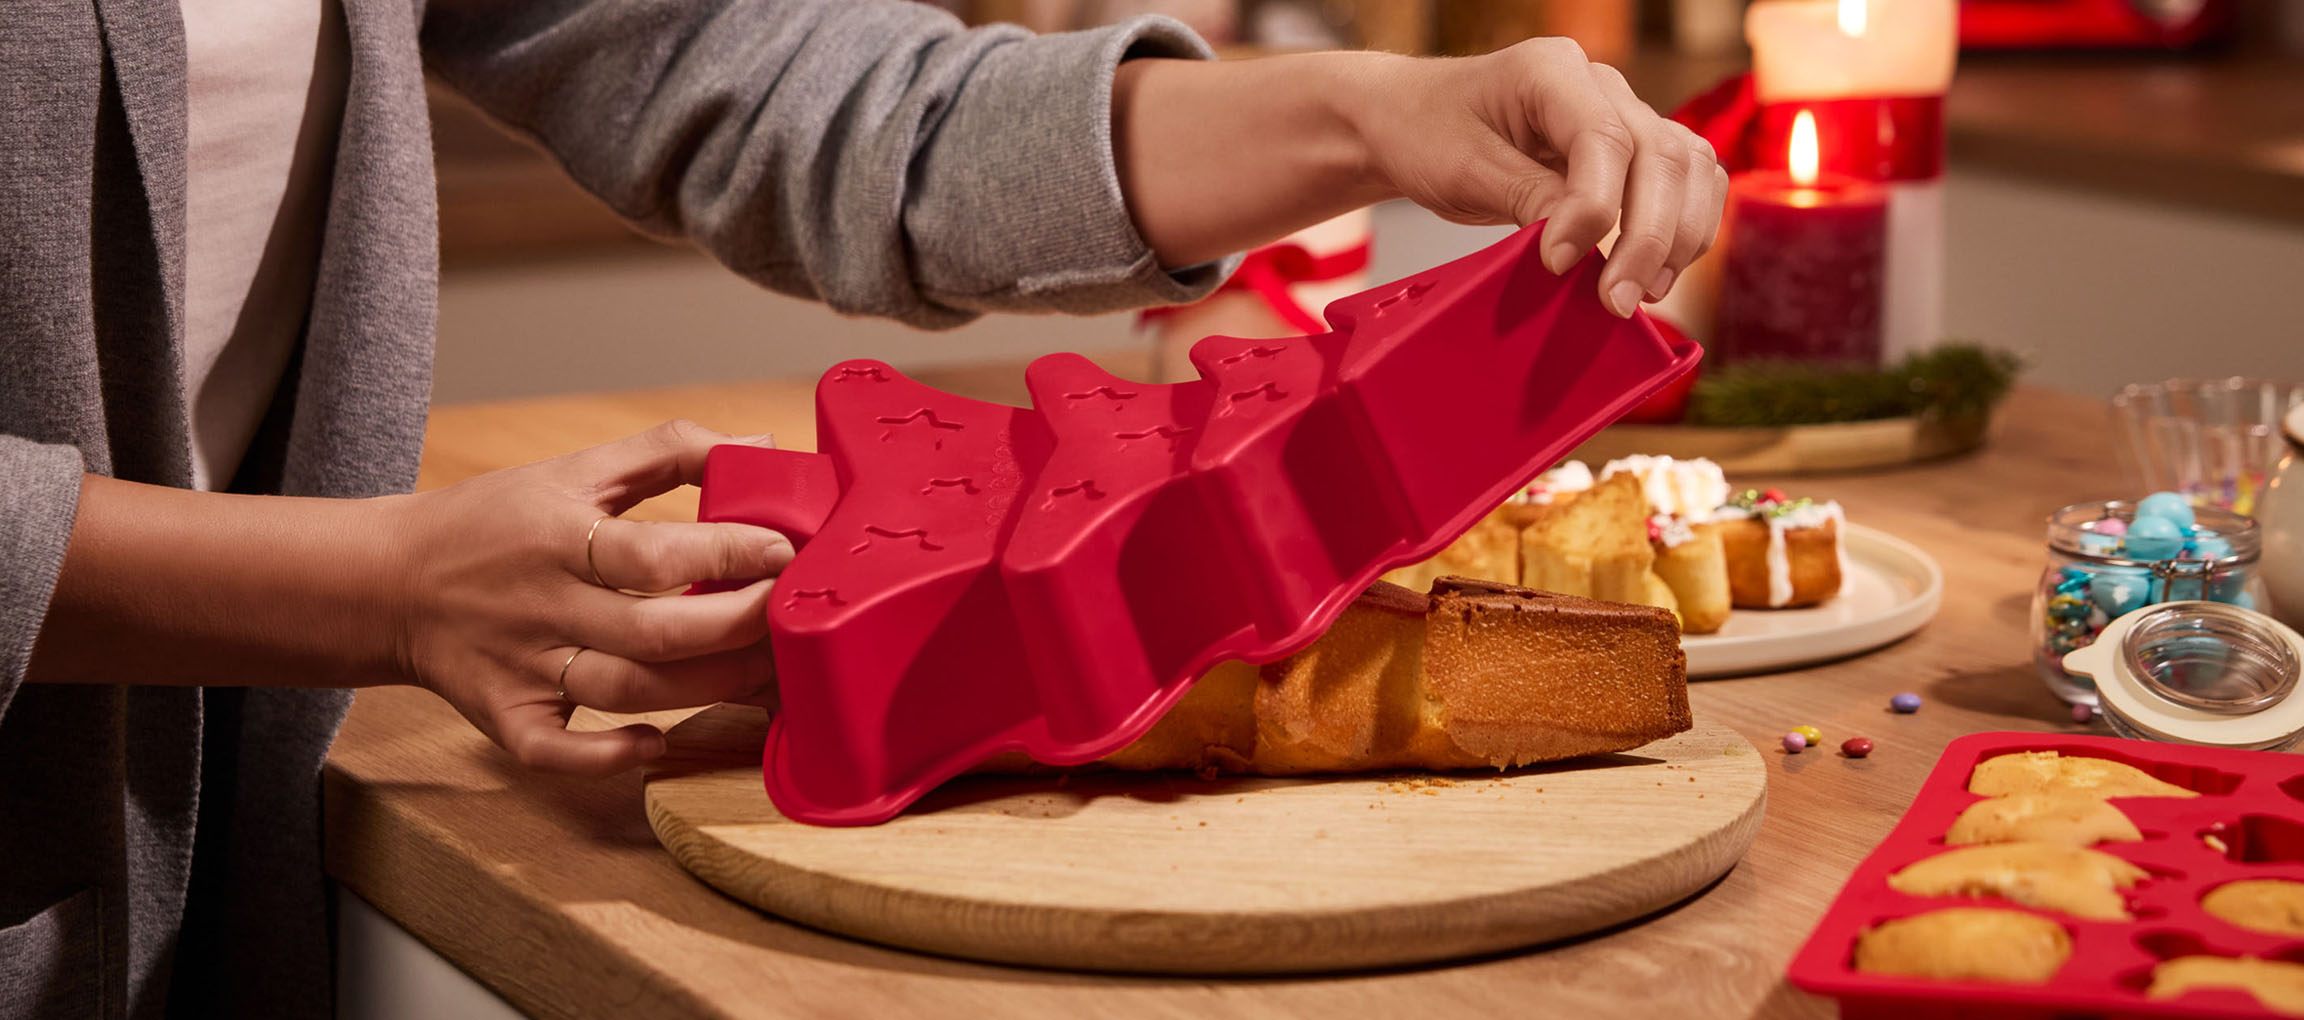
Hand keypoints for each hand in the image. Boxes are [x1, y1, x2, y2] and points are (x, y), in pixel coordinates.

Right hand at [388, 420, 791, 775]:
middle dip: (736, 628)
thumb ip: (668, 452)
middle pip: (654, 633)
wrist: (386, 581)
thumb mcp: (572, 468)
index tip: (786, 551)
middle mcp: (542, 606)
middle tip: (792, 618)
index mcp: (559, 538)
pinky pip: (559, 752)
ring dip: (703, 690)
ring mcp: (522, 668)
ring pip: (624, 693)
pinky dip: (610, 755)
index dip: (728, 553)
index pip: (654, 553)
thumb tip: (762, 448)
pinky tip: (657, 742)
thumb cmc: (494, 521)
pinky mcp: (505, 718)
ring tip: (762, 673)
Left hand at [1349, 41, 1728, 317]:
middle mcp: (1601, 85)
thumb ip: (1525, 196)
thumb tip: (1582, 241)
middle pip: (1662, 155)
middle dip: (1649, 237)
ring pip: (1689, 168)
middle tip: (1616, 300)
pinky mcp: (1631, 151)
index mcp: (1552, 70)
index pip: (1605, 138)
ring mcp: (1624, 114)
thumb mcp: (1462, 168)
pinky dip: (1685, 227)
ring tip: (1643, 293)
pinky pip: (1685, 182)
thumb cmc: (1428, 134)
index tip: (1560, 263)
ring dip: (1679, 236)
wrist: (1413, 123)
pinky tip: (1657, 271)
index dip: (1593, 208)